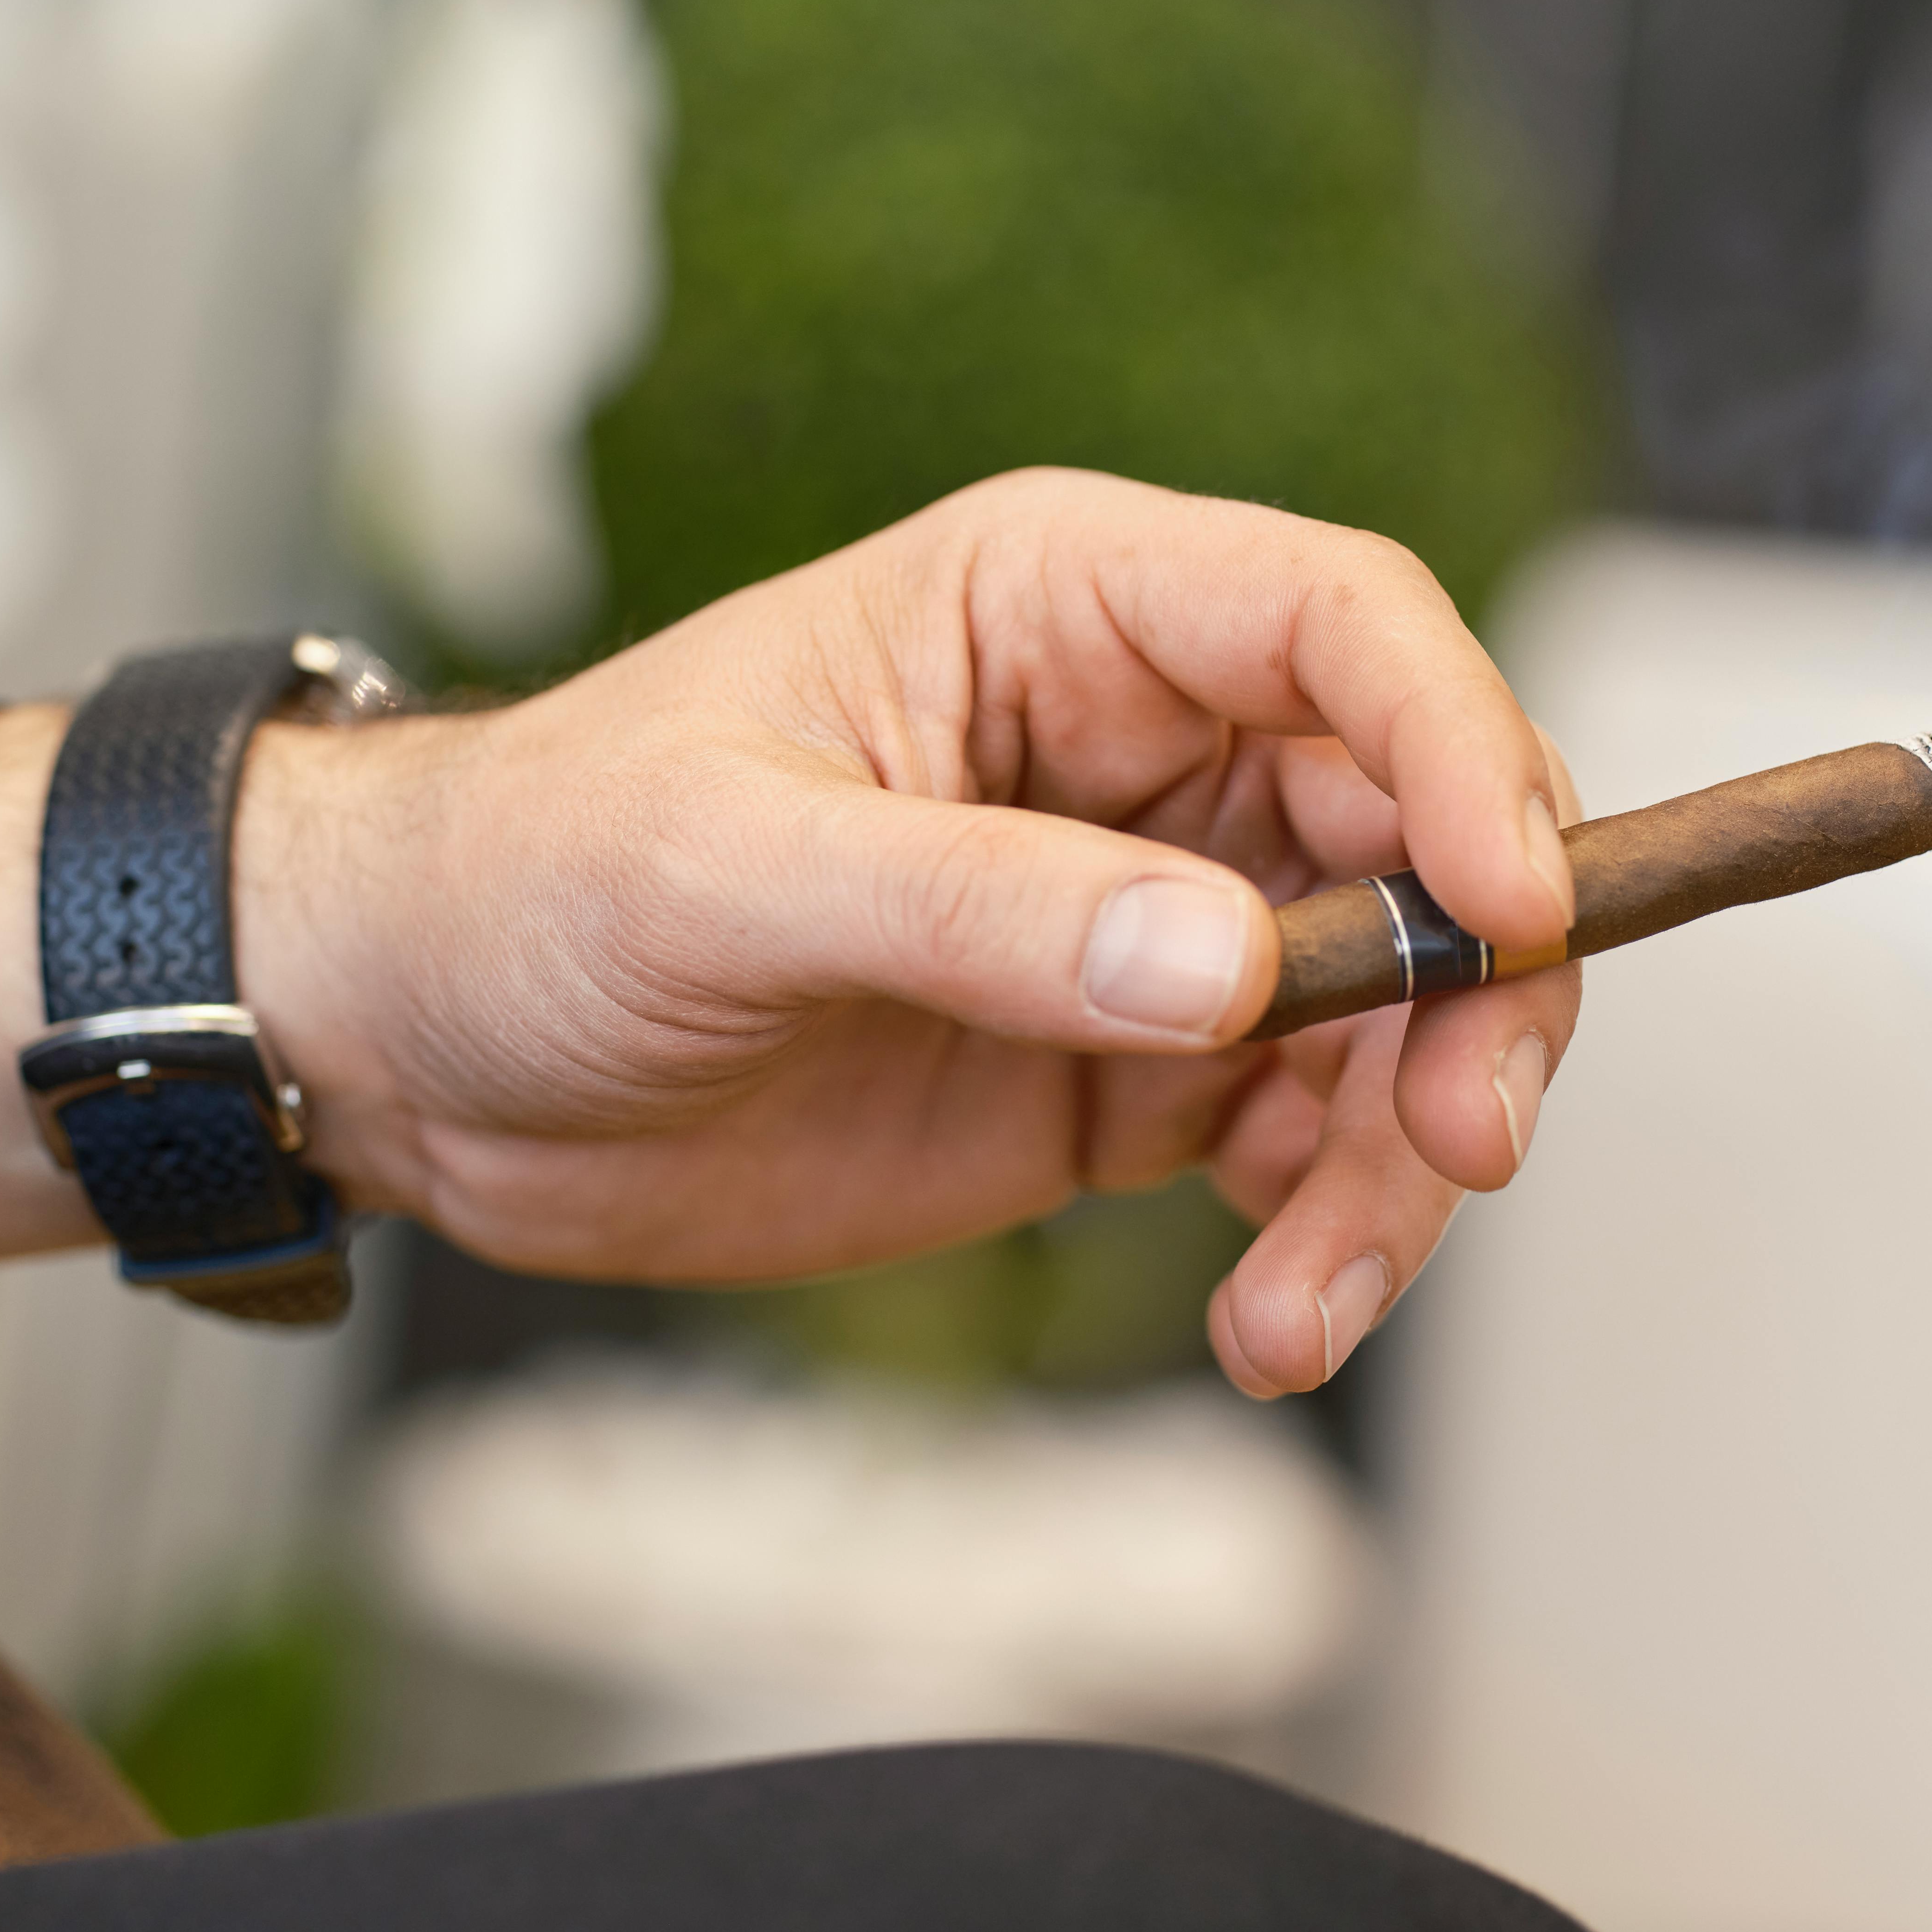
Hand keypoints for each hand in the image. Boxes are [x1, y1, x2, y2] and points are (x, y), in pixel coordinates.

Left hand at [0, 470, 1582, 1394]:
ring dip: (1404, 1159)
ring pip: (1397, 1011)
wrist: (420, 1045)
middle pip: (1425, 833)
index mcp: (1063, 612)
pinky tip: (1271, 1319)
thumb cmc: (531, 879)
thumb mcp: (724, 869)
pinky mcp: (1128, 1074)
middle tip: (1464, 1144)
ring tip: (1306, 1304)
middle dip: (1481, 993)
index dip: (1463, 753)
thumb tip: (1221, 965)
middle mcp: (1144, 750)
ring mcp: (1153, 920)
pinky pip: (1306, 1138)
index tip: (1511, 912)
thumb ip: (976, 907)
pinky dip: (1328, 1234)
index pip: (1346, 629)